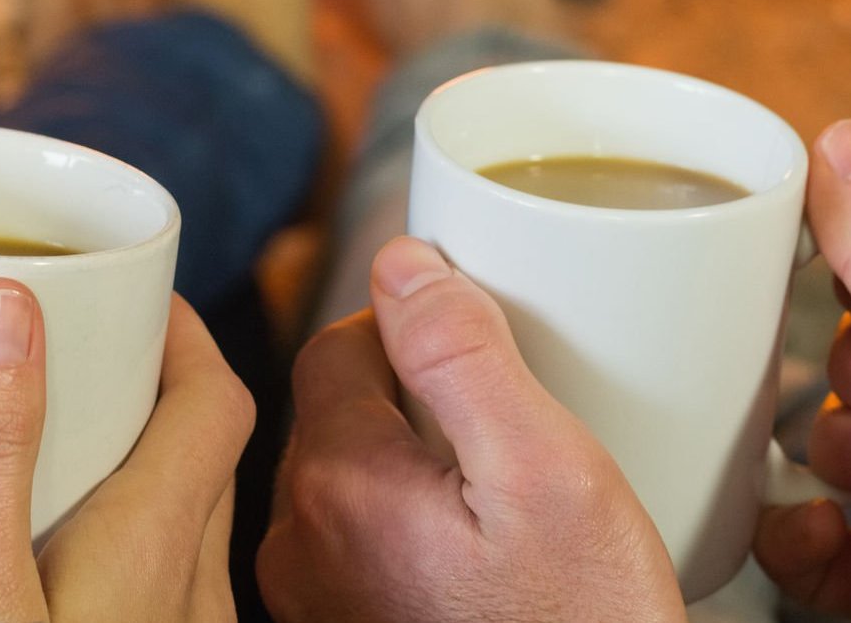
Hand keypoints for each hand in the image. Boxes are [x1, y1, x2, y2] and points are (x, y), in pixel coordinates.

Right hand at [0, 291, 253, 622]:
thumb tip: (0, 309)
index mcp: (157, 544)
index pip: (213, 399)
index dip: (178, 332)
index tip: (120, 297)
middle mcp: (188, 592)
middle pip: (199, 454)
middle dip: (141, 390)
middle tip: (63, 363)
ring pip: (179, 523)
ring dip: (128, 471)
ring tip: (39, 451)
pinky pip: (154, 584)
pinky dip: (113, 543)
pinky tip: (38, 562)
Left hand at [257, 236, 684, 622]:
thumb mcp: (549, 475)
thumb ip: (465, 357)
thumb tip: (401, 262)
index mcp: (340, 484)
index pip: (341, 342)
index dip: (418, 325)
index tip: (487, 344)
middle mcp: (301, 545)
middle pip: (338, 408)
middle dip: (414, 393)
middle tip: (507, 418)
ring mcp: (315, 600)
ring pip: (348, 474)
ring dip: (411, 458)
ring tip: (496, 488)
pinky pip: (359, 541)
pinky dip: (407, 522)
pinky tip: (475, 550)